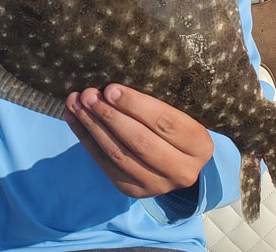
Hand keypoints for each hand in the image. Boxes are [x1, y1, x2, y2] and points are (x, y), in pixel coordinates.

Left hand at [64, 84, 213, 198]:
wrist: (183, 161)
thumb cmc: (180, 126)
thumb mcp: (184, 112)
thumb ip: (162, 101)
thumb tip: (119, 84)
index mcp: (200, 145)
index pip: (166, 123)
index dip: (136, 105)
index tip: (111, 89)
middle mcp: (183, 170)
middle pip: (140, 141)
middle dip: (110, 115)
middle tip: (89, 95)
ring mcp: (158, 185)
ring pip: (119, 154)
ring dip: (93, 126)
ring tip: (77, 103)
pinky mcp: (134, 191)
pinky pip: (105, 164)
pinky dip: (87, 140)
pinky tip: (74, 119)